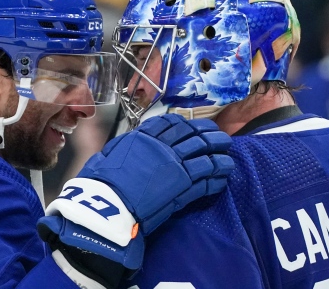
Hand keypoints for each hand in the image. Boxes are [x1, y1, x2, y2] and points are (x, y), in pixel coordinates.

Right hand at [38, 114, 233, 280]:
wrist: (105, 205)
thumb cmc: (101, 181)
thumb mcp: (109, 154)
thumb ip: (126, 147)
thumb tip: (132, 144)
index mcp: (144, 137)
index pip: (172, 124)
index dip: (187, 124)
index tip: (194, 126)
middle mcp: (163, 147)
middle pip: (194, 135)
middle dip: (210, 135)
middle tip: (220, 137)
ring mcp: (176, 166)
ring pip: (206, 155)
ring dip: (220, 155)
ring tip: (228, 156)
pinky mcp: (184, 187)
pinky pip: (207, 179)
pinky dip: (218, 177)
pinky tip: (223, 177)